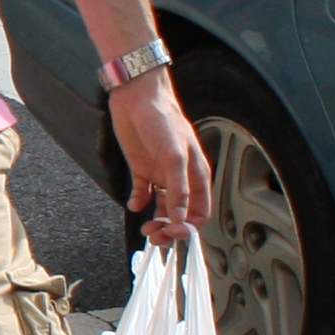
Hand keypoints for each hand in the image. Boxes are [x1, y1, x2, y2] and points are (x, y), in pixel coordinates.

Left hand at [113, 71, 211, 245]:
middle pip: (181, 215)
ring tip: (145, 228)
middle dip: (170, 229)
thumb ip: (178, 189)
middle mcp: (180, 178)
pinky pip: (143, 193)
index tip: (172, 233)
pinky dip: (138, 202)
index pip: (199, 211)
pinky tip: (134, 204)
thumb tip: (180, 219)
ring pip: (163, 208)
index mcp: (196, 175)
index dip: (188, 227)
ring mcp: (161, 175)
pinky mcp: (142, 169)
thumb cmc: (163, 120)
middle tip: (155, 237)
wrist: (138, 98)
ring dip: (156, 221)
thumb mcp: (174, 157)